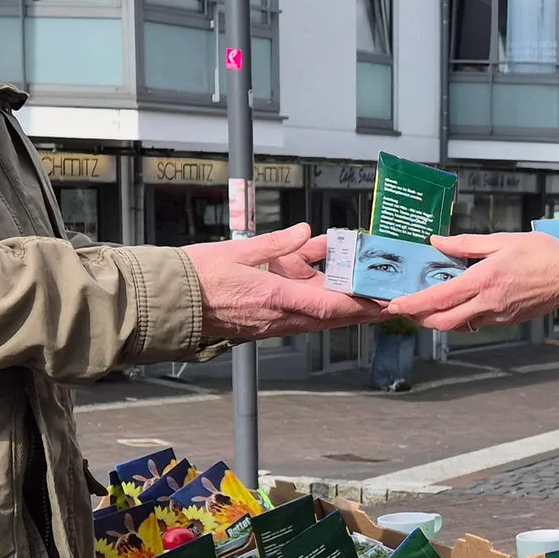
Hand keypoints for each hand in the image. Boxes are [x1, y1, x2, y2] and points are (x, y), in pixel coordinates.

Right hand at [186, 224, 382, 341]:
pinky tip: (321, 286)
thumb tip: (305, 232)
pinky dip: (317, 304)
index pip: (329, 305)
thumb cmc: (197, 276)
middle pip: (331, 317)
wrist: (168, 302)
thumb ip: (275, 244)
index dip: (361, 305)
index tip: (385, 302)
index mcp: (274, 297)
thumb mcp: (238, 250)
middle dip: (363, 311)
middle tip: (390, 304)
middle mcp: (277, 317)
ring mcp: (270, 324)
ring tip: (368, 298)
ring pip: (317, 318)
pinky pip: (298, 316)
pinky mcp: (262, 325)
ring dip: (343, 308)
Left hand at [389, 232, 558, 332]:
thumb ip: (465, 244)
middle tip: (406, 307)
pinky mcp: (507, 321)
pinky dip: (461, 317)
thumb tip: (436, 241)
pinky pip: (477, 323)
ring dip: (439, 318)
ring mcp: (498, 316)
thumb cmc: (542, 254)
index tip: (395, 304)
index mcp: (483, 281)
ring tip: (428, 305)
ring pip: (459, 325)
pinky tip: (458, 303)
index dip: (412, 303)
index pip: (438, 298)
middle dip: (420, 317)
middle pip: (443, 322)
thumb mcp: (502, 240)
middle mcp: (487, 304)